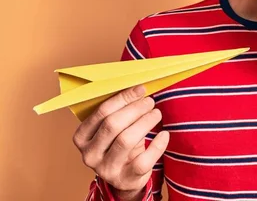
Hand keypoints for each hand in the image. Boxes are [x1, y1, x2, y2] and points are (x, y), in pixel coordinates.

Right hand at [72, 85, 168, 200]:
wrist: (125, 176)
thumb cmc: (118, 144)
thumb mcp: (112, 129)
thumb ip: (118, 111)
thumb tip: (138, 88)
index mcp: (82, 137)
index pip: (101, 112)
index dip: (123, 98)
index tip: (140, 89)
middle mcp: (89, 155)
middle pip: (113, 124)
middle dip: (135, 109)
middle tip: (150, 101)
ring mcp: (106, 169)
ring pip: (126, 140)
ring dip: (145, 122)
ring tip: (156, 113)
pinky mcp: (125, 179)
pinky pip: (143, 160)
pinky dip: (157, 145)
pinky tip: (164, 134)